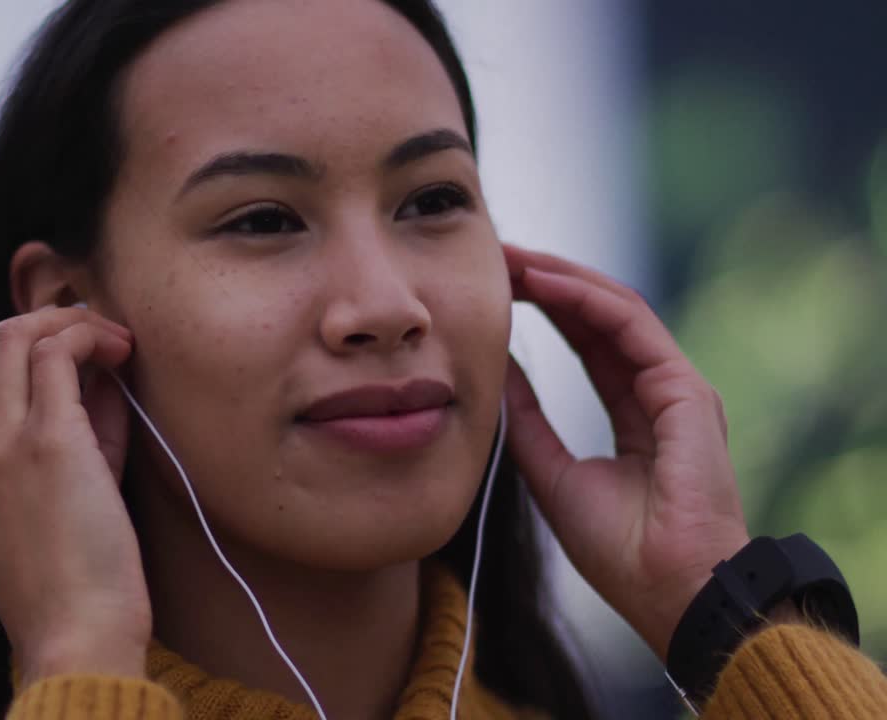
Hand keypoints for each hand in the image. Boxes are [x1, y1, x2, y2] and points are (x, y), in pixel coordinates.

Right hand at [0, 306, 149, 684]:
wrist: (76, 638)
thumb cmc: (74, 584)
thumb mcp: (48, 505)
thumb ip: (63, 438)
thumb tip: (96, 375)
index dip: (12, 347)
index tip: (63, 354)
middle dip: (40, 321)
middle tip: (92, 337)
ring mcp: (1, 445)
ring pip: (16, 336)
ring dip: (69, 322)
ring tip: (113, 342)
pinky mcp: (49, 444)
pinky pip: (58, 354)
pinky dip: (90, 336)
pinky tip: (121, 351)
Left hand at [502, 245, 750, 661]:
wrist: (668, 590)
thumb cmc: (618, 550)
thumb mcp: (550, 473)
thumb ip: (526, 419)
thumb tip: (490, 370)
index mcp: (636, 413)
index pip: (589, 341)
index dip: (545, 306)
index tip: (497, 284)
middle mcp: (661, 391)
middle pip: (601, 315)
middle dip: (550, 280)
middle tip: (499, 254)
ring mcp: (678, 387)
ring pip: (617, 309)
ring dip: (562, 278)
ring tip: (512, 259)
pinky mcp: (684, 390)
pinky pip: (631, 327)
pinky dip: (585, 299)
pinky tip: (542, 284)